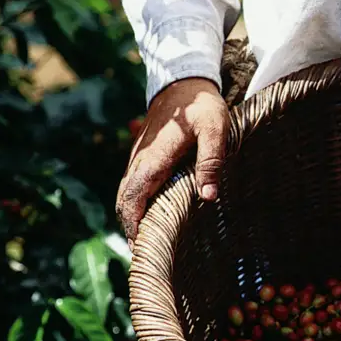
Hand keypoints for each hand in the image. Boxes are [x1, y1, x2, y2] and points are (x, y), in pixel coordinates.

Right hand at [116, 77, 228, 244]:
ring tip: (147, 245)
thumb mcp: (215, 129)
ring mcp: (139, 159)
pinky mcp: (144, 158)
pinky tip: (150, 220)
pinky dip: (136, 206)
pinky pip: (134, 187)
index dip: (134, 223)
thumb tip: (207, 197)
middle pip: (124, 201)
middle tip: (145, 257)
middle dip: (131, 228)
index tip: (141, 247)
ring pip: (126, 194)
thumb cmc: (202, 107)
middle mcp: (140, 161)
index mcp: (155, 158)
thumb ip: (211, 161)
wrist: (184, 83)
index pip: (134, 196)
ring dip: (132, 219)